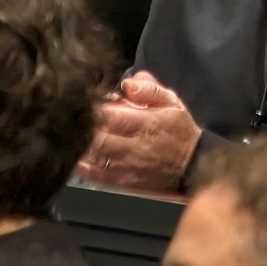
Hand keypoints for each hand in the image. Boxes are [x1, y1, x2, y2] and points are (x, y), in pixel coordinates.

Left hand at [80, 71, 204, 192]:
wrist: (193, 166)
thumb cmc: (179, 131)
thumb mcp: (172, 103)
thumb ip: (150, 90)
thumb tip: (127, 83)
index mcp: (145, 123)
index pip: (109, 115)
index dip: (92, 108)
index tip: (83, 102)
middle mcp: (134, 146)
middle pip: (97, 138)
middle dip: (82, 128)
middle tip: (74, 120)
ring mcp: (127, 167)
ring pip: (94, 158)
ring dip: (81, 147)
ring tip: (74, 137)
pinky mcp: (124, 182)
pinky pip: (97, 177)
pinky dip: (84, 168)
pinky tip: (78, 159)